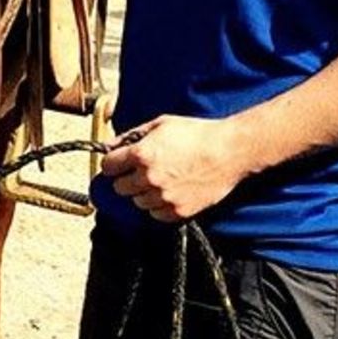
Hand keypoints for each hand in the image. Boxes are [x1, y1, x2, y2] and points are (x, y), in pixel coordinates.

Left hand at [99, 114, 248, 221]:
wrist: (229, 151)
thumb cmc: (198, 134)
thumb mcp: (161, 124)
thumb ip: (132, 135)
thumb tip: (111, 146)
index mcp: (142, 154)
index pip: (108, 166)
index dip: (112, 164)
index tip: (118, 164)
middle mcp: (149, 178)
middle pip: (119, 188)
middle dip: (126, 179)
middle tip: (140, 172)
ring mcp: (163, 197)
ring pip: (137, 202)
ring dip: (143, 193)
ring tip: (160, 181)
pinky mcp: (177, 211)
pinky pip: (155, 214)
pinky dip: (159, 206)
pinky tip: (170, 192)